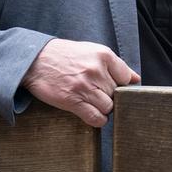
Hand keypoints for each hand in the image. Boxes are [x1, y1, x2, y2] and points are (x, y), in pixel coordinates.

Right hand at [21, 38, 137, 126]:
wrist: (35, 60)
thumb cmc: (64, 56)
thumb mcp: (91, 51)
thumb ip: (114, 65)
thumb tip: (136, 79)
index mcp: (104, 55)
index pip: (127, 78)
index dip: (121, 86)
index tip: (113, 88)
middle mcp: (96, 70)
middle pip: (116, 93)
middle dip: (110, 96)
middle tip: (97, 94)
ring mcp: (84, 86)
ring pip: (109, 107)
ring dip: (103, 108)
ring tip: (93, 103)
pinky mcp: (73, 100)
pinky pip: (96, 117)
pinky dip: (97, 120)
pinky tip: (92, 114)